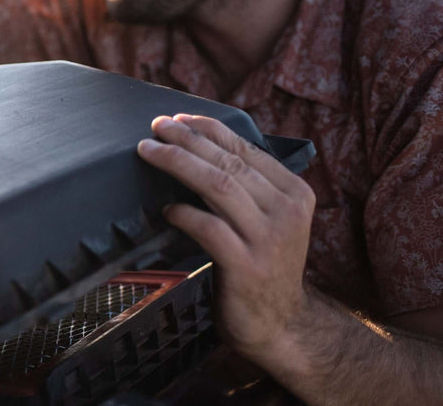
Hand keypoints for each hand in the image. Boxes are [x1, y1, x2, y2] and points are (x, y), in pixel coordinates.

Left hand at [136, 114, 316, 367]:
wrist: (280, 325)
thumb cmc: (262, 264)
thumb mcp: (267, 219)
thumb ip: (247, 187)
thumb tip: (197, 144)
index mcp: (294, 192)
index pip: (246, 148)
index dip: (208, 129)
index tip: (177, 118)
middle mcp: (287, 212)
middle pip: (229, 163)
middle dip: (187, 140)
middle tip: (156, 126)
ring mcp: (269, 240)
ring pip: (218, 186)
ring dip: (178, 163)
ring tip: (148, 151)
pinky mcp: (247, 267)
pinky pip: (209, 229)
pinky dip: (184, 213)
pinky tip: (166, 209)